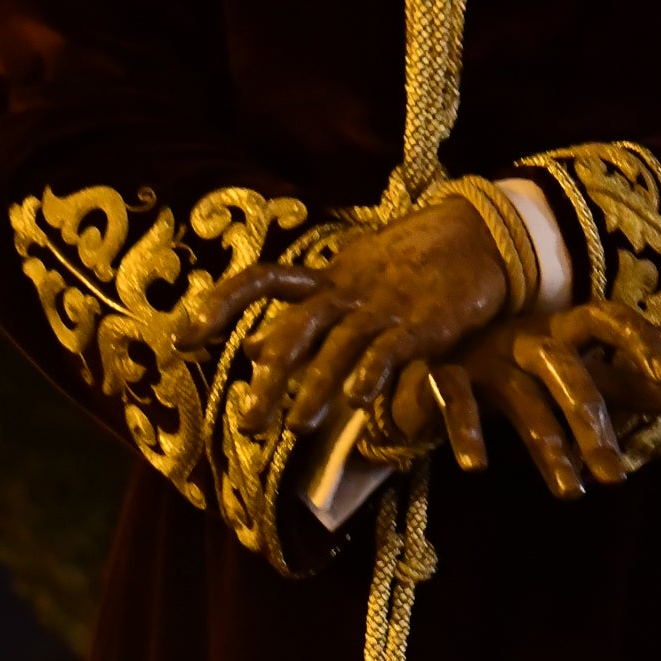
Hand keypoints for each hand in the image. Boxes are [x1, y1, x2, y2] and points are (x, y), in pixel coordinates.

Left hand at [204, 197, 508, 442]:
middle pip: (297, 329)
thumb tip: (253, 350)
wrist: (477, 234)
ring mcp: (384, 304)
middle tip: (248, 422)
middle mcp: (346, 290)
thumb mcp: (350, 283)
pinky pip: (392, 348)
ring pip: (340, 346)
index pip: (260, 282)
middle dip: (270, 378)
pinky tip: (358, 401)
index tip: (183, 338)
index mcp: (325, 278)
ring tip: (298, 426)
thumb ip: (304, 317)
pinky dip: (373, 372)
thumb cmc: (407, 266)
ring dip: (316, 388)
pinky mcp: (424, 321)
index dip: (220, 305)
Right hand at [378, 301, 660, 500]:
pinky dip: (466, 431)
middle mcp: (525, 336)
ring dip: (547, 446)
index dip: (640, 341)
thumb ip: (634, 387)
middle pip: (566, 370)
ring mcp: (483, 355)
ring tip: (569, 492)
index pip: (608, 319)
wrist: (428, 380)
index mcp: (562, 331)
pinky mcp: (442, 374)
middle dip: (591, 423)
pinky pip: (455, 399)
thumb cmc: (520, 379)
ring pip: (521, 397)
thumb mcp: (579, 380)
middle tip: (617, 478)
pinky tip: (477, 467)